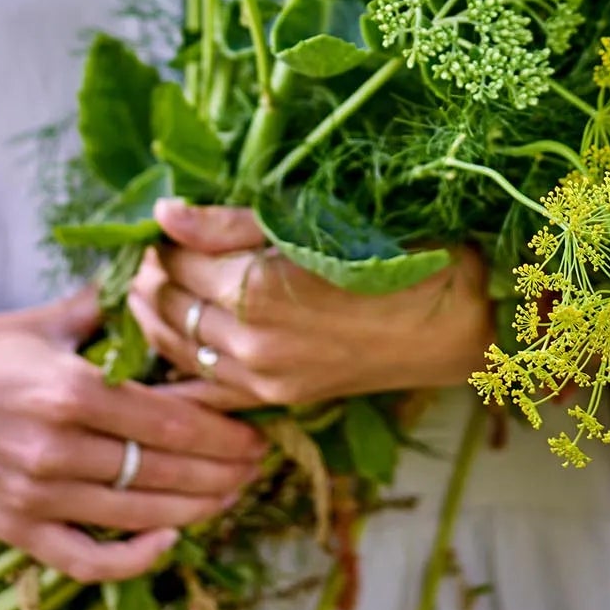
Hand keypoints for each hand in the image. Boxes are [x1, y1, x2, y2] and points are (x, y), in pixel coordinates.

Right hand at [0, 286, 269, 582]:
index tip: (256, 430)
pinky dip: (131, 560)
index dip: (223, 432)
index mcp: (70, 388)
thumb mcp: (49, 318)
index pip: (171, 422)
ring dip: (195, 510)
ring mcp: (34, 496)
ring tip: (231, 494)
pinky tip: (166, 540)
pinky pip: (85, 561)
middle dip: (222, 472)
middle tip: (258, 464)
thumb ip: (114, 308)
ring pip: (136, 516)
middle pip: (163, 472)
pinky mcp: (14, 530)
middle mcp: (56, 448)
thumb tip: (173, 277)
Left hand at [129, 201, 495, 410]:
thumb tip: (165, 211)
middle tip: (152, 246)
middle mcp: (250, 343)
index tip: (161, 217)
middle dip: (150, 272)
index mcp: (257, 290)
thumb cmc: (401, 255)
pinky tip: (171, 339)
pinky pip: (204, 388)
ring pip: (176, 346)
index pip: (177, 259)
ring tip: (152, 283)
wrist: (459, 322)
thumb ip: (231, 223)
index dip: (162, 235)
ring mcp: (262, 378)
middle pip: (167, 303)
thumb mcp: (317, 222)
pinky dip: (179, 362)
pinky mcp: (277, 398)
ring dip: (155, 313)